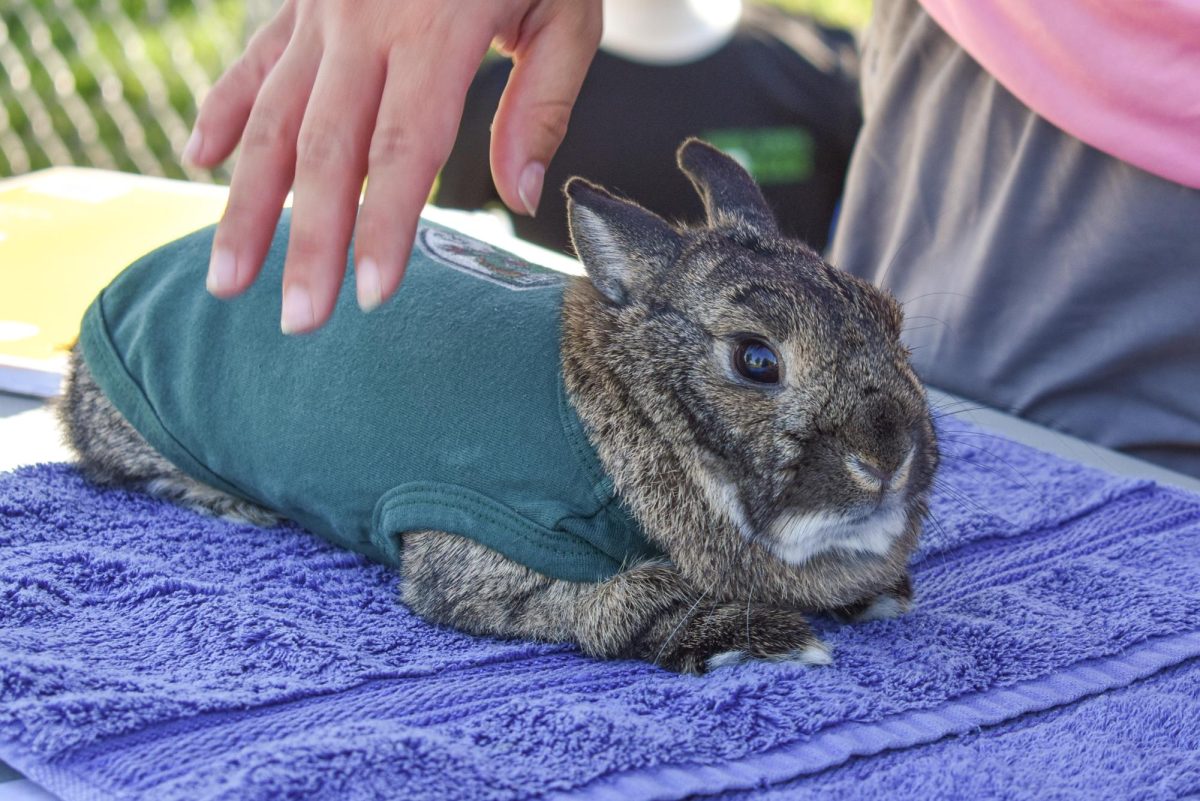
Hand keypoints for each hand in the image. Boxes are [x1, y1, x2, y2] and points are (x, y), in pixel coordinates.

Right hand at [184, 0, 600, 332]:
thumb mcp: (567, 11)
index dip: (385, 228)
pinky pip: (255, 59)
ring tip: (226, 276)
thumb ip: (543, 103)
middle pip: (326, 151)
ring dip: (245, 202)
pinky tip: (200, 160)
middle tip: (296, 320)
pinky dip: (225, 108)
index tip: (371, 296)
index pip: (403, 151)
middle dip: (308, 243)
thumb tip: (517, 196)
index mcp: (437, 29)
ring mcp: (322, 7)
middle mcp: (365, 20)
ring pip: (273, 117)